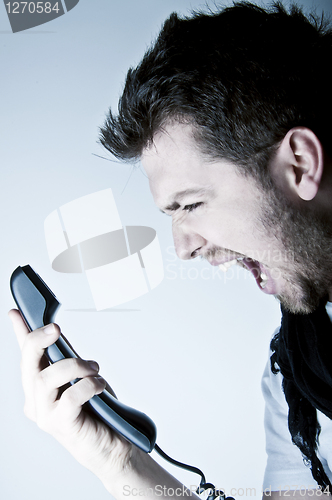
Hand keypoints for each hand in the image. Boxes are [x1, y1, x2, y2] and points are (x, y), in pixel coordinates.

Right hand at [9, 309, 132, 488]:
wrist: (112, 445)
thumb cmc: (96, 410)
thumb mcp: (79, 375)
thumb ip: (64, 355)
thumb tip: (53, 331)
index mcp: (38, 386)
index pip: (25, 355)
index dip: (20, 332)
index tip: (16, 313)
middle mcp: (35, 400)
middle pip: (28, 363)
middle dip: (40, 340)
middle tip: (56, 328)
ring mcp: (45, 414)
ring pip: (46, 378)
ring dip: (74, 366)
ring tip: (94, 368)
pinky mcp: (61, 425)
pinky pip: (69, 397)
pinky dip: (88, 385)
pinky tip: (100, 385)